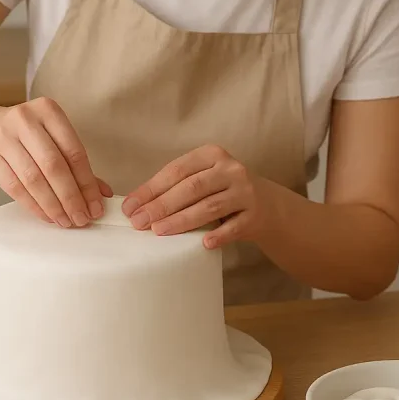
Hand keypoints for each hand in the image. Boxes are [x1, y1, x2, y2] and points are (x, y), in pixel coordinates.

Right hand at [0, 97, 111, 226]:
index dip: (87, 182)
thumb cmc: (19, 134)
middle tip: (82, 217)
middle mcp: (26, 119)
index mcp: (48, 111)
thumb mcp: (47, 138)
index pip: (74, 151)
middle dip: (72, 197)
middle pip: (55, 165)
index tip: (96, 204)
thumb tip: (102, 192)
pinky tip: (45, 215)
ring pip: (35, 178)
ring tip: (65, 220)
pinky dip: (33, 205)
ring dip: (53, 204)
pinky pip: (15, 187)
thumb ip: (74, 162)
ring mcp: (4, 137)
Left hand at [121, 145, 272, 248]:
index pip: (176, 170)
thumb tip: (136, 204)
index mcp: (212, 155)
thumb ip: (176, 186)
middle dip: (162, 206)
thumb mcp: (204, 179)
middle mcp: (230, 169)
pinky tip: (203, 244)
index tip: (130, 206)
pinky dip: (218, 235)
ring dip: (182, 220)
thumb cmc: (223, 191)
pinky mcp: (255, 215)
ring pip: (209, 207)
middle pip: (191, 188)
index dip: (151, 188)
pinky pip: (234, 227)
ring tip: (159, 231)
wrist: (268, 205)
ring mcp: (245, 192)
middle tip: (139, 222)